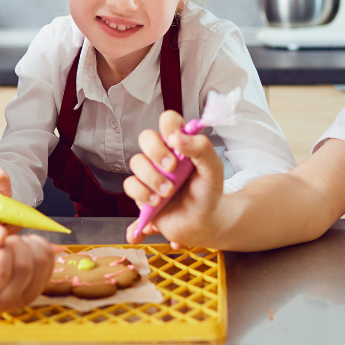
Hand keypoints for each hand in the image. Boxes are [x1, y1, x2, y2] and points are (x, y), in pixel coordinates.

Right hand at [0, 225, 57, 312]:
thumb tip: (0, 236)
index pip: (1, 272)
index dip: (1, 249)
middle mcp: (4, 303)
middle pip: (24, 267)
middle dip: (15, 243)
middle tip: (3, 241)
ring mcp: (25, 297)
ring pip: (41, 262)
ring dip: (28, 243)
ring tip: (12, 243)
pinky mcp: (40, 286)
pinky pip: (50, 259)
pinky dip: (39, 244)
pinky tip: (23, 245)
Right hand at [123, 110, 225, 247]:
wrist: (204, 224)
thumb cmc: (208, 193)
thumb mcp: (213, 170)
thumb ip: (202, 149)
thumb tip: (179, 137)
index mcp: (180, 144)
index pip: (168, 121)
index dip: (168, 125)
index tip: (175, 140)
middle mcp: (162, 156)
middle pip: (145, 138)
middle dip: (156, 153)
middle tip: (172, 169)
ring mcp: (150, 174)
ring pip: (136, 164)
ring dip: (152, 180)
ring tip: (168, 194)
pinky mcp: (142, 193)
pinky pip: (131, 187)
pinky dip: (142, 197)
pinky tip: (156, 205)